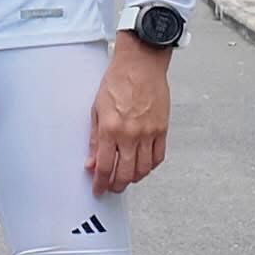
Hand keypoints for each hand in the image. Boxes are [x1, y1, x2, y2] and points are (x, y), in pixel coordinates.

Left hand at [85, 34, 171, 196]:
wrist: (140, 65)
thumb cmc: (117, 82)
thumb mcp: (97, 110)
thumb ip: (95, 140)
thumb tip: (92, 163)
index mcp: (110, 129)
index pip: (105, 167)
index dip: (100, 183)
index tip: (98, 189)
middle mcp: (130, 134)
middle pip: (125, 173)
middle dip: (116, 185)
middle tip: (112, 187)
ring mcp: (149, 133)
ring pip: (143, 169)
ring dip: (133, 179)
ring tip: (126, 178)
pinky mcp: (162, 129)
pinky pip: (158, 157)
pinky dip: (150, 166)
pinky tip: (142, 165)